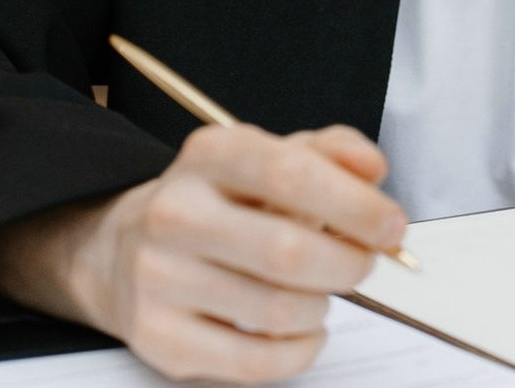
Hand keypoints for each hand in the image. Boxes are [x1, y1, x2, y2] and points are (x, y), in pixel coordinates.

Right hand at [0, 123, 408, 382]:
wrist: (123, 251)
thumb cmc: (218, 203)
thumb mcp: (267, 157)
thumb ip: (330, 152)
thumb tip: (373, 171)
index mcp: (208, 156)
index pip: (290, 173)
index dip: (354, 204)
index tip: (391, 225)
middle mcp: (174, 213)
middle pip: (288, 252)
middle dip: (349, 264)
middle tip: (363, 264)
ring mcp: (160, 279)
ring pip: (278, 311)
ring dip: (322, 306)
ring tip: (320, 291)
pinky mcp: (160, 338)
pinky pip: (255, 362)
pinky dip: (300, 351)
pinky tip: (304, 331)